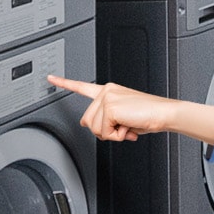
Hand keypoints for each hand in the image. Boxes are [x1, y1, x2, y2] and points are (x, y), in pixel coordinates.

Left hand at [47, 75, 172, 141]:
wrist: (162, 113)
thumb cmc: (146, 115)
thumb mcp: (122, 117)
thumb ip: (105, 118)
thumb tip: (90, 125)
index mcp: (108, 91)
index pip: (81, 86)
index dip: (63, 83)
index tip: (51, 78)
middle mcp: (105, 90)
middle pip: (87, 121)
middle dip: (104, 130)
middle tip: (122, 127)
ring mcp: (107, 97)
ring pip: (94, 128)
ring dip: (112, 134)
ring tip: (127, 126)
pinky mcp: (110, 105)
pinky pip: (104, 131)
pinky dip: (117, 135)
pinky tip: (128, 126)